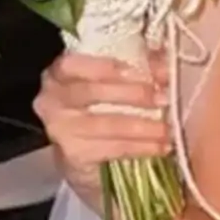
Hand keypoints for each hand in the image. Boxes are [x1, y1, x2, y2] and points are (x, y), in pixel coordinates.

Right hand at [33, 50, 171, 195]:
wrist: (89, 154)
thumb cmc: (105, 106)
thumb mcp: (120, 80)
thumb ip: (142, 67)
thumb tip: (165, 68)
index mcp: (61, 73)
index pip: (74, 64)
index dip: (106, 67)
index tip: (139, 72)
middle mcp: (52, 99)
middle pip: (91, 92)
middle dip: (132, 95)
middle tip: (164, 99)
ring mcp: (60, 129)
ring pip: (104, 124)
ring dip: (141, 127)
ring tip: (167, 129)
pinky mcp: (73, 154)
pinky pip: (111, 148)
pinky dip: (139, 147)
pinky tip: (160, 147)